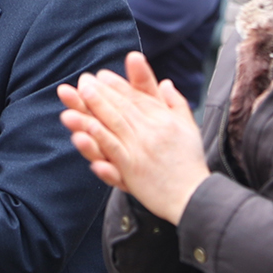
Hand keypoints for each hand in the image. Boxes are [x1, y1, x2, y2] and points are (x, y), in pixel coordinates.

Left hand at [58, 53, 208, 223]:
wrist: (194, 196)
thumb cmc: (190, 162)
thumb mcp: (188, 126)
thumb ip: (175, 102)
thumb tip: (165, 82)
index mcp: (162, 119)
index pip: (136, 97)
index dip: (117, 85)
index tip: (100, 75)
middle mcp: (151, 131)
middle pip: (121, 108)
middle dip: (100, 92)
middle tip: (83, 81)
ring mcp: (140, 150)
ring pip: (112, 126)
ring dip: (92, 110)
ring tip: (78, 97)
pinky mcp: (132, 170)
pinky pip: (113, 152)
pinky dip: (99, 141)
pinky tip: (83, 132)